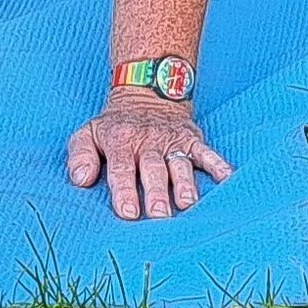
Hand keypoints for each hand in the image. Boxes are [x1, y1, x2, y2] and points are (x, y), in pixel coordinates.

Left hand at [65, 90, 233, 220]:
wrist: (146, 90)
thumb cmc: (114, 125)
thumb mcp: (87, 133)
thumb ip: (79, 156)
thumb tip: (81, 180)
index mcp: (121, 142)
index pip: (122, 168)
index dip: (124, 190)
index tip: (128, 213)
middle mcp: (148, 142)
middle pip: (153, 170)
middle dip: (157, 193)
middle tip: (159, 216)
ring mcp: (172, 141)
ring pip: (179, 164)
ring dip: (185, 183)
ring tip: (188, 203)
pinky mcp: (192, 139)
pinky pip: (207, 153)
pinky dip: (219, 165)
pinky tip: (227, 180)